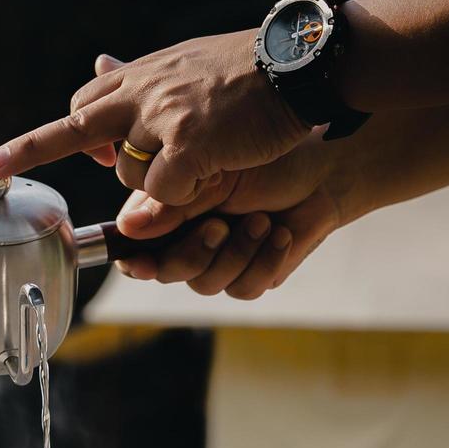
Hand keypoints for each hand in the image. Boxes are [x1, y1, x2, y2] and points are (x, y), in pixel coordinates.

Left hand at [0, 33, 308, 204]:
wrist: (299, 64)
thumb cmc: (252, 73)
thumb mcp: (187, 67)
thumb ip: (143, 83)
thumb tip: (100, 66)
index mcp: (142, 77)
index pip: (82, 104)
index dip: (48, 139)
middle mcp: (142, 92)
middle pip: (73, 128)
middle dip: (29, 149)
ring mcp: (161, 116)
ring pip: (132, 173)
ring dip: (160, 181)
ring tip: (208, 158)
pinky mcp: (187, 142)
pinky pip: (165, 191)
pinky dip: (185, 195)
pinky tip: (217, 173)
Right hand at [111, 134, 349, 298]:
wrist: (321, 170)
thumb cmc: (263, 159)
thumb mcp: (209, 172)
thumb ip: (167, 203)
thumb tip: (127, 227)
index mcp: (168, 214)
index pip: (135, 249)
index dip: (134, 260)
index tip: (139, 262)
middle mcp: (189, 241)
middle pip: (167, 272)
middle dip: (193, 253)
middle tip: (219, 225)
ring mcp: (220, 262)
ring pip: (206, 284)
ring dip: (237, 252)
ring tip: (262, 220)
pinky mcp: (253, 275)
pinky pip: (243, 288)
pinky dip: (264, 260)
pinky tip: (281, 233)